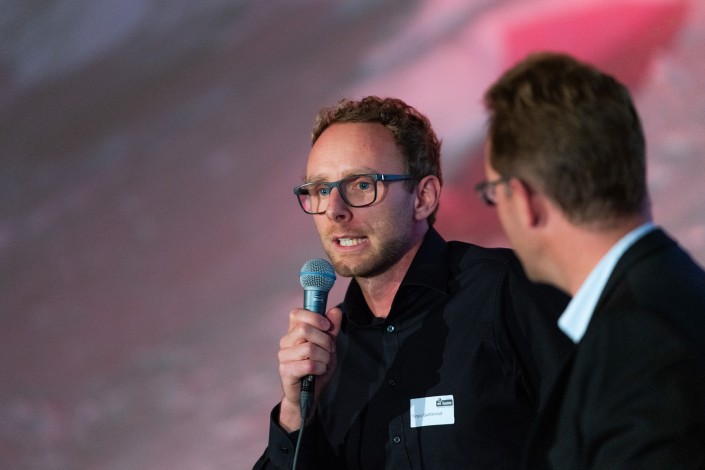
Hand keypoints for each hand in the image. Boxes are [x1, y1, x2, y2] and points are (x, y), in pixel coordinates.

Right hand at [277, 306, 342, 431]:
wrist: (310, 393)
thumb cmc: (317, 366)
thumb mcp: (329, 345)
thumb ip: (332, 329)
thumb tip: (335, 311)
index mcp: (294, 331)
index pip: (296, 313)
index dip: (314, 317)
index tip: (326, 326)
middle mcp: (286, 341)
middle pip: (304, 329)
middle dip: (324, 340)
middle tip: (329, 350)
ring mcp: (283, 356)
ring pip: (309, 348)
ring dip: (324, 357)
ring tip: (324, 363)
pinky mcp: (285, 371)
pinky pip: (308, 365)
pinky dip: (320, 368)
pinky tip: (319, 371)